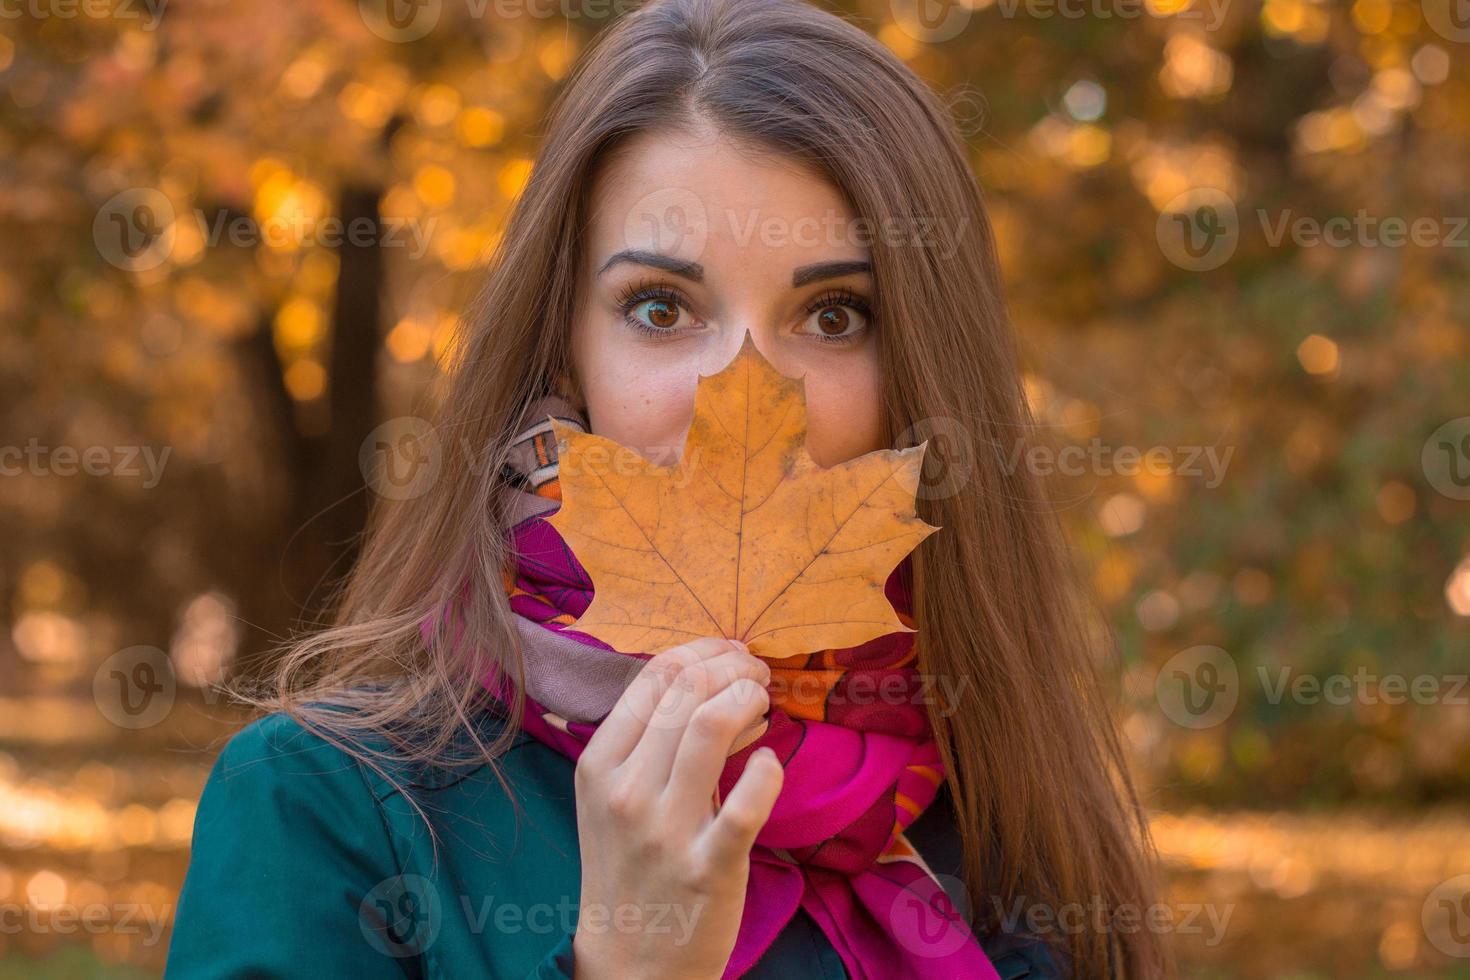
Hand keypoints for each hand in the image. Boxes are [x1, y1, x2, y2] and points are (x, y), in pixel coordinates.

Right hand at [569, 637, 782, 979]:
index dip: (701, 652)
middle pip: (686, 691)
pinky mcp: (710, 866)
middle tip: (757, 675)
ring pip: (711, 725)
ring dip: (749, 699)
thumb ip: (644, 740)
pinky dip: (768, 770)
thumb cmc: (628, 868)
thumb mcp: (610, 798)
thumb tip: (703, 680)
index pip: (652, 678)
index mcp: (598, 765)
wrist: (630, 963)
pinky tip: (769, 763)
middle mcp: (626, 791)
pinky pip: (747, 802)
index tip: (729, 654)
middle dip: (733, 667)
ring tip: (764, 704)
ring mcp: (666, 830)